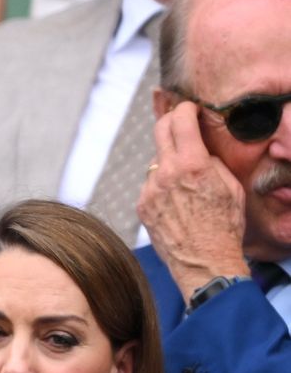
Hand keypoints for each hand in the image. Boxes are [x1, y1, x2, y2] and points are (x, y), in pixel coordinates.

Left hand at [137, 101, 249, 301]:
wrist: (204, 263)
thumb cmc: (225, 226)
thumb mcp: (230, 186)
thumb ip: (210, 161)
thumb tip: (198, 148)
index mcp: (192, 164)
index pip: (181, 120)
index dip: (186, 109)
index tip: (190, 109)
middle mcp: (166, 174)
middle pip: (160, 130)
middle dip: (171, 121)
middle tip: (180, 123)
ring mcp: (150, 191)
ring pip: (156, 162)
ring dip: (168, 162)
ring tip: (185, 181)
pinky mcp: (142, 207)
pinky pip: (150, 185)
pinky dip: (161, 186)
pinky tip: (175, 201)